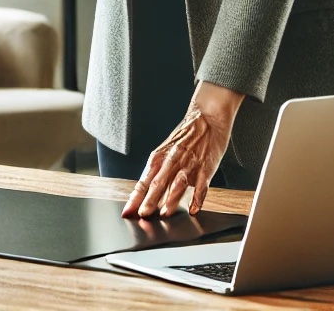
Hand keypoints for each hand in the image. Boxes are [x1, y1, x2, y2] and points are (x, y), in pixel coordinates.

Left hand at [122, 82, 242, 217]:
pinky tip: (194, 209)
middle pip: (158, 183)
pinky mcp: (206, 168)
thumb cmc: (185, 137)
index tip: (127, 211)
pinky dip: (197, 198)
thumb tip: (148, 192)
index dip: (135, 197)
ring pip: (177, 184)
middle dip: (149, 200)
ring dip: (171, 200)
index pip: (143, 181)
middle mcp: (172, 161)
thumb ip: (159, 170)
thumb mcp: (166, 151)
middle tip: (142, 215)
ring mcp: (189, 164)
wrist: (206, 119)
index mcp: (159, 158)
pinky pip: (201, 186)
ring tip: (164, 213)